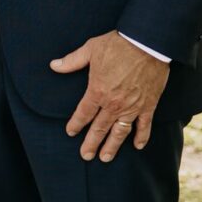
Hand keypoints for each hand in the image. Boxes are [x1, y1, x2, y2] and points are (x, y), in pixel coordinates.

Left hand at [50, 30, 168, 161]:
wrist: (147, 43)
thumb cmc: (117, 45)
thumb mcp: (90, 49)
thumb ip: (72, 61)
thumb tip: (53, 65)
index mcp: (97, 91)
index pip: (84, 113)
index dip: (76, 124)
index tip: (71, 132)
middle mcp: (114, 104)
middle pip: (100, 128)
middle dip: (91, 143)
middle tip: (86, 155)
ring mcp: (132, 106)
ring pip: (120, 132)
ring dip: (112, 146)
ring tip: (106, 158)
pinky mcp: (148, 105)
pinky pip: (144, 126)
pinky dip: (142, 137)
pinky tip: (137, 146)